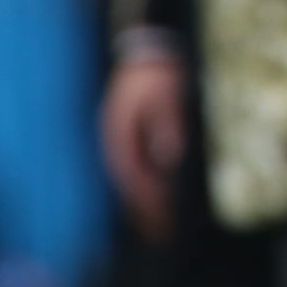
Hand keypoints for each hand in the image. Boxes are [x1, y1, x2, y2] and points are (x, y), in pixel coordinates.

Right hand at [101, 50, 186, 243]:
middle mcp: (116, 140)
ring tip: (159, 226)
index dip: (146, 198)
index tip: (161, 217)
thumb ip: (168, 124)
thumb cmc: (158, 73)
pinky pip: (135, 168)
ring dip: (143, 201)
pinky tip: (157, 199)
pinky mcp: (128, 137)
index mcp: (121, 132)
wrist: (146, 52)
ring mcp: (120, 139)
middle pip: (129, 182)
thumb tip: (170, 155)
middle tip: (162, 234)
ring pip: (130, 178)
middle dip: (144, 209)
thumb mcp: (168, 94)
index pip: (132, 174)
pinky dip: (144, 185)